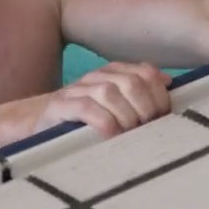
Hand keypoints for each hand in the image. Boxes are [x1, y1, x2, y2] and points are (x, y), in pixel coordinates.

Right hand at [35, 61, 171, 137]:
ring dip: (125, 117)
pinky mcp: (59, 106)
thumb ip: (141, 93)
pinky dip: (104, 122)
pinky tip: (110, 135)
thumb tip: (168, 82)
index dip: (159, 96)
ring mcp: (76, 90)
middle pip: (131, 82)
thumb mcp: (117, 107)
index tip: (162, 118)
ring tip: (128, 134)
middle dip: (145, 108)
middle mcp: (95, 77)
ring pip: (109, 92)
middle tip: (145, 129)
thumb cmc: (85, 122)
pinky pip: (87, 108)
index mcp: (113, 73)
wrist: (40, 127)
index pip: (146, 73)